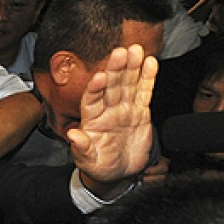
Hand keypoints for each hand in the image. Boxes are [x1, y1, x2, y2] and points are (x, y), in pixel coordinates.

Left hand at [69, 45, 157, 194]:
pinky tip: (151, 62)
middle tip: (120, 52)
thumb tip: (73, 136)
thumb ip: (82, 149)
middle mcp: (107, 110)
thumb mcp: (89, 162)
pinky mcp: (141, 112)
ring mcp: (124, 109)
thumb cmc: (100, 166)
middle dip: (116, 69)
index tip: (99, 77)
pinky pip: (145, 92)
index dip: (95, 89)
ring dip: (132, 67)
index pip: (91, 100)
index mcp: (92, 120)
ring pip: (128, 84)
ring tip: (136, 50)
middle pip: (111, 86)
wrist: (119, 174)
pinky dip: (148, 77)